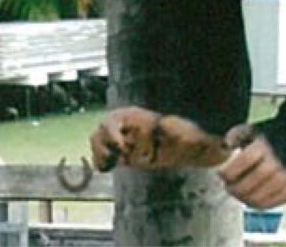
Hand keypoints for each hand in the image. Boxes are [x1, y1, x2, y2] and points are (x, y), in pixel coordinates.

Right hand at [90, 106, 228, 171]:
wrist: (188, 147)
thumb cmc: (186, 135)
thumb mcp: (182, 131)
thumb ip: (176, 129)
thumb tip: (169, 126)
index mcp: (134, 117)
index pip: (112, 120)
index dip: (111, 134)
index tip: (123, 149)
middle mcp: (125, 126)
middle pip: (100, 130)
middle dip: (102, 145)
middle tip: (118, 159)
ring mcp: (122, 140)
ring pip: (97, 142)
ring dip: (99, 154)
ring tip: (112, 164)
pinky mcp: (123, 155)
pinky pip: (103, 156)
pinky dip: (101, 163)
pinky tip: (109, 168)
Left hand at [217, 124, 285, 208]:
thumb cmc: (273, 135)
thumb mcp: (254, 129)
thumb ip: (236, 135)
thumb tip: (225, 145)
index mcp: (264, 147)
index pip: (241, 163)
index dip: (228, 172)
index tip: (220, 173)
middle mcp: (276, 164)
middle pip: (248, 184)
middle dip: (233, 188)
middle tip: (227, 186)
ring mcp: (285, 180)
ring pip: (258, 198)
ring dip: (243, 199)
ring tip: (237, 193)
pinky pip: (271, 204)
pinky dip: (258, 205)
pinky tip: (251, 199)